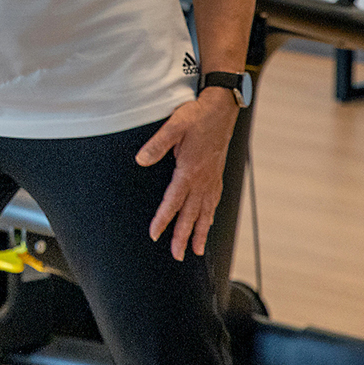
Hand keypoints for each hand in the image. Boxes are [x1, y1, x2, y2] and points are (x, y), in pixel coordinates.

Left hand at [135, 89, 238, 260]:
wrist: (222, 108)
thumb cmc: (198, 116)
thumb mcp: (174, 125)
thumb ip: (157, 144)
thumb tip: (141, 160)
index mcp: (189, 171)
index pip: (173, 202)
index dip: (163, 220)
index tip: (155, 236)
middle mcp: (202, 179)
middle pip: (191, 214)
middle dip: (184, 237)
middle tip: (178, 256)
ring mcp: (212, 178)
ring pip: (205, 212)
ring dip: (201, 232)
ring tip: (198, 250)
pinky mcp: (217, 174)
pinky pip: (214, 201)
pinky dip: (210, 215)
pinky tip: (208, 221)